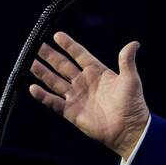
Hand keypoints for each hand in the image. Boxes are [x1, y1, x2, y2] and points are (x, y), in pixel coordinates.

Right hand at [28, 31, 149, 157]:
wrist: (129, 129)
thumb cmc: (133, 104)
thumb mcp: (130, 79)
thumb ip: (127, 60)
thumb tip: (134, 43)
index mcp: (97, 72)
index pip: (79, 54)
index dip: (69, 45)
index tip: (57, 35)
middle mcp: (84, 82)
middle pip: (63, 65)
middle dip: (50, 56)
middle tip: (37, 45)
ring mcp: (76, 96)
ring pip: (55, 81)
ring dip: (43, 73)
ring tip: (31, 62)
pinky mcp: (71, 112)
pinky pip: (53, 102)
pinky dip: (43, 96)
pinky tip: (33, 88)